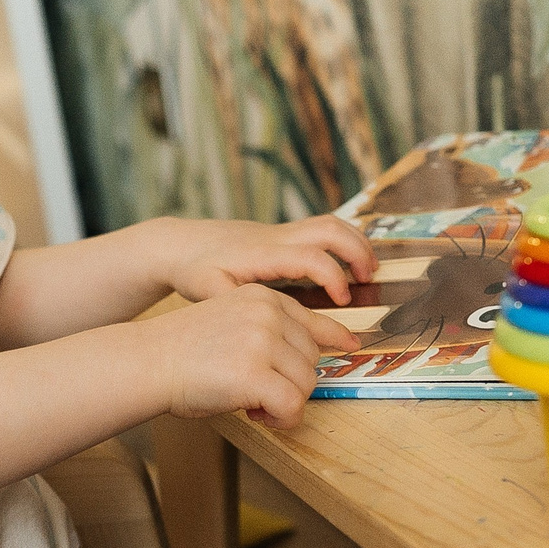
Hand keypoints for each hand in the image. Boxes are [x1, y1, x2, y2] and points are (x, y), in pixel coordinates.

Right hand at [148, 284, 360, 431]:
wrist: (148, 361)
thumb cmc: (182, 351)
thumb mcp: (229, 322)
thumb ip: (267, 332)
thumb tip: (309, 362)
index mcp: (262, 298)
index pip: (313, 320)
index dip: (334, 337)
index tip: (350, 344)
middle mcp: (268, 314)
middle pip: (312, 360)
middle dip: (291, 383)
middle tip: (257, 392)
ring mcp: (263, 341)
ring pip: (306, 385)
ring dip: (284, 403)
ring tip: (249, 401)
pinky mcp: (255, 373)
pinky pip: (292, 407)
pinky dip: (279, 419)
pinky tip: (254, 413)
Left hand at [162, 215, 375, 304]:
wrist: (180, 244)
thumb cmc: (193, 271)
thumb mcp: (208, 292)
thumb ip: (236, 305)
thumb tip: (262, 324)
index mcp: (263, 254)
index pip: (311, 257)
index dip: (333, 277)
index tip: (343, 300)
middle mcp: (276, 237)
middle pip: (330, 229)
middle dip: (357, 251)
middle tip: (368, 281)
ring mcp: (280, 232)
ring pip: (329, 223)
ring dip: (354, 243)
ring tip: (366, 273)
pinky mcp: (280, 235)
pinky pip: (319, 230)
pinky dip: (341, 243)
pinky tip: (344, 267)